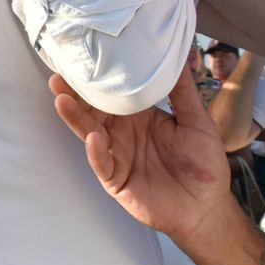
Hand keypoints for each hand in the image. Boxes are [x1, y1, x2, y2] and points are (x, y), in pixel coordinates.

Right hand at [49, 68, 234, 244]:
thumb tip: (178, 56)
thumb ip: (183, 93)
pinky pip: (102, 163)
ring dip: (75, 117)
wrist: (206, 207)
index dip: (98, 79)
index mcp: (140, 116)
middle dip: (75, 94)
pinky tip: (95, 139)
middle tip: (58, 77)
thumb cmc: (204, 165)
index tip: (83, 60)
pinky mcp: (116, 179)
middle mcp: (123, 133)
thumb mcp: (198, 123)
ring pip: (90, 132)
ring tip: (62, 99)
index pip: (113, 93)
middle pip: (93, 110)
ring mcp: (117, 155)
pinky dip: (97, 152)